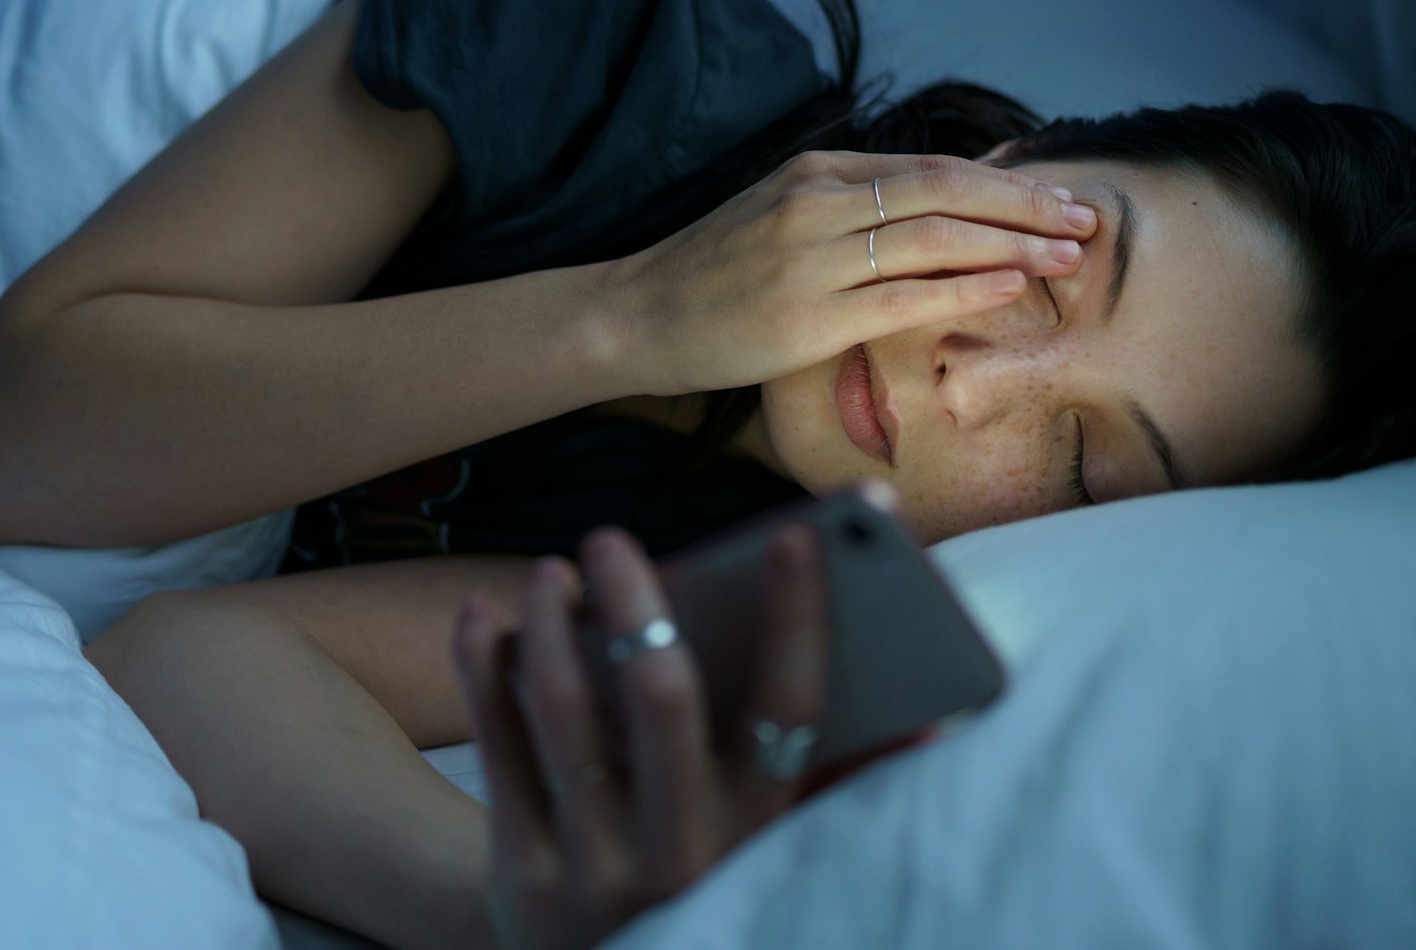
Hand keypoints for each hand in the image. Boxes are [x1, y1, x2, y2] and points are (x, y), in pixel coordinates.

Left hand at [450, 521, 830, 949]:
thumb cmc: (698, 877)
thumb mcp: (769, 851)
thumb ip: (837, 783)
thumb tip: (933, 724)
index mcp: (759, 831)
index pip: (792, 710)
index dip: (800, 619)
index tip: (794, 537)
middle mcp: (684, 853)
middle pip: (664, 698)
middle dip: (638, 603)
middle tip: (610, 539)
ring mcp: (596, 867)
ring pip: (567, 715)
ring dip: (552, 626)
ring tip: (552, 572)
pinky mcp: (521, 873)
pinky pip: (498, 747)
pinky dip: (482, 669)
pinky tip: (482, 614)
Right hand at [602, 149, 1099, 396]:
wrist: (637, 314)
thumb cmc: (715, 273)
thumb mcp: (780, 213)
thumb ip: (851, 206)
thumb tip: (939, 208)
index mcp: (816, 172)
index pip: (930, 166)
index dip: (1004, 180)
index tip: (1058, 195)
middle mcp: (816, 203)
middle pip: (945, 190)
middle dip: (1026, 205)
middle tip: (1086, 218)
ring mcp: (810, 259)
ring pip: (934, 238)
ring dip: (1013, 246)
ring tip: (1069, 257)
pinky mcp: (806, 317)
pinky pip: (904, 297)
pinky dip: (967, 289)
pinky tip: (1012, 288)